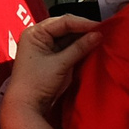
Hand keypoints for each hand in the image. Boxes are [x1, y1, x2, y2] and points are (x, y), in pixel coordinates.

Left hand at [1, 14, 101, 128]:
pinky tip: (91, 47)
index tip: (100, 27)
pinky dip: (79, 48)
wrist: (26, 106)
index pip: (63, 22)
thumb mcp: (60, 63)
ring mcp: (44, 47)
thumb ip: (80, 48)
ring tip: (99, 39)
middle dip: (84, 30)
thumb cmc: (35, 84)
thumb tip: (98, 35)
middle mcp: (38, 37)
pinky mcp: (51, 58)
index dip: (83, 23)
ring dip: (83, 39)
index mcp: (34, 33)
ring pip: (68, 37)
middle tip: (102, 32)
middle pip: (66, 27)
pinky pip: (67, 48)